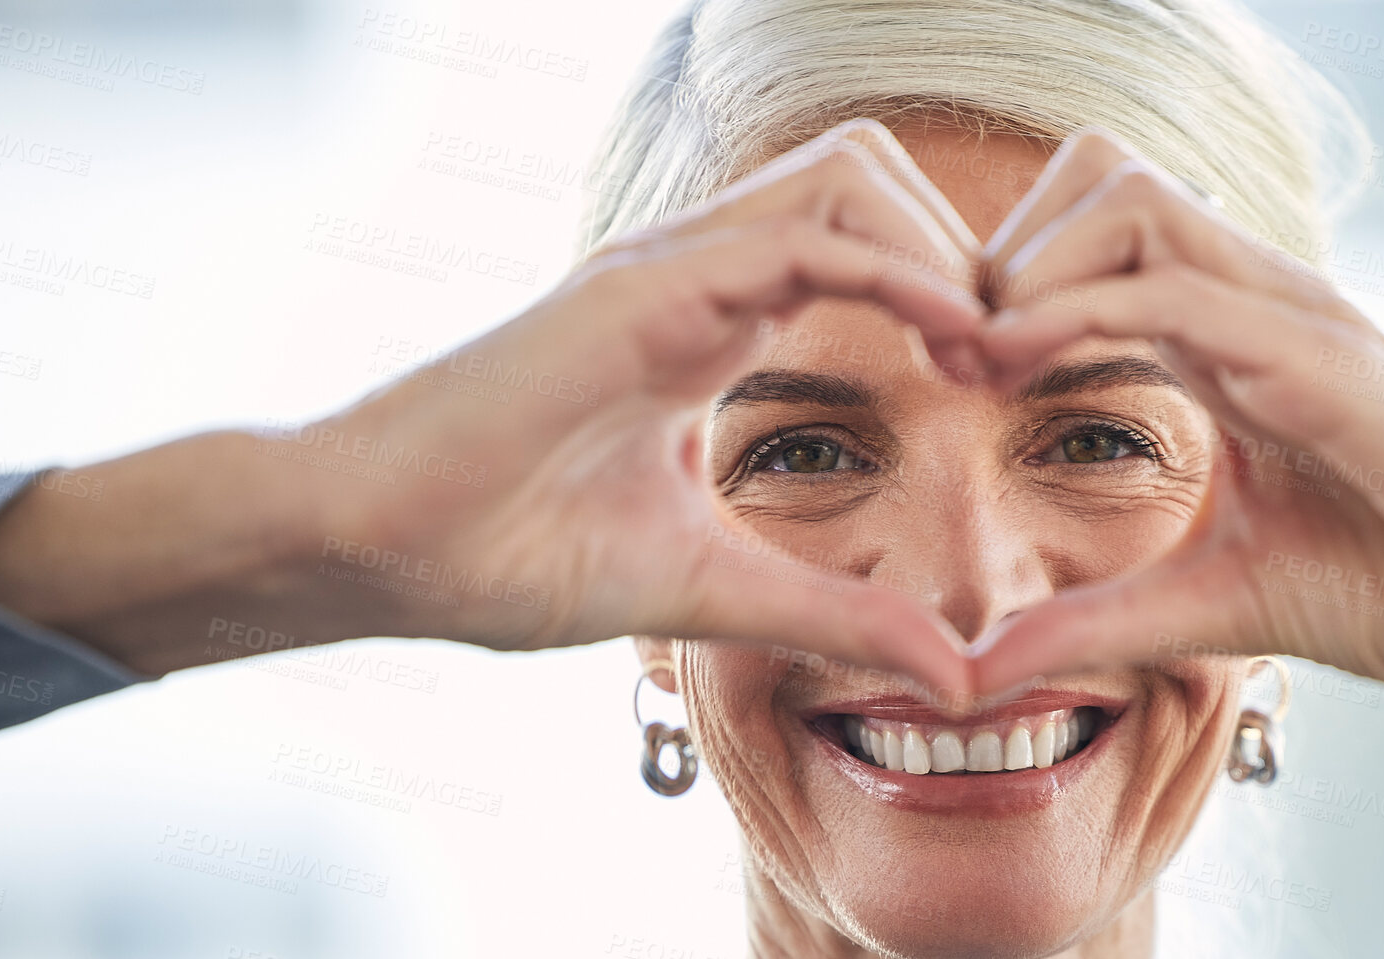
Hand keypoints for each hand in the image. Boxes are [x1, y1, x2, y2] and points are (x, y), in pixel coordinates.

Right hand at [0, 120, 987, 693]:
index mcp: (712, 322)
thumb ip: (834, 614)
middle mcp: (697, 273)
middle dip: (964, 251)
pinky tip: (960, 342)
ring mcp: (668, 266)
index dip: (949, 297)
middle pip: (870, 180)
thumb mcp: (713, 589)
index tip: (1001, 385)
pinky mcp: (643, 284)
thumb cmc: (505, 555)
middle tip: (1013, 357)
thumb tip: (952, 676)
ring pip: (849, 176)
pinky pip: (802, 235)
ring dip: (943, 249)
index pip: (862, 245)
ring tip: (990, 351)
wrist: (370, 550)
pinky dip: (899, 273)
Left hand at [963, 129, 1383, 697]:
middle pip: (1102, 177)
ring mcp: (1293, 318)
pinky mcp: (1326, 361)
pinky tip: (1020, 367)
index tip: (951, 366)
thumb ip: (1095, 621)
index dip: (1006, 284)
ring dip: (1031, 265)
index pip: (1094, 239)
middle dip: (1004, 249)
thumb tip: (978, 666)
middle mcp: (1256, 302)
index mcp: (1228, 336)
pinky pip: (1183, 292)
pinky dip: (1080, 313)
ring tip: (979, 358)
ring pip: (1132, 201)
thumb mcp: (1209, 604)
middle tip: (952, 349)